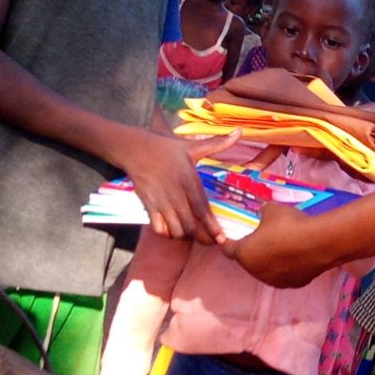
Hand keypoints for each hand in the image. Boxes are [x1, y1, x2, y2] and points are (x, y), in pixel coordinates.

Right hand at [115, 127, 227, 242]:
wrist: (135, 149)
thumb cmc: (167, 148)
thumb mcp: (192, 145)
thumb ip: (217, 143)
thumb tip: (239, 133)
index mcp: (187, 179)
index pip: (201, 208)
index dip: (211, 226)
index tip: (220, 238)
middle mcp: (174, 193)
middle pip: (189, 224)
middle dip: (202, 236)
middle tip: (211, 242)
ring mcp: (160, 201)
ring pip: (175, 229)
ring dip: (185, 235)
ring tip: (194, 234)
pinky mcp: (148, 205)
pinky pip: (158, 227)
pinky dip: (167, 233)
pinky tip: (174, 229)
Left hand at [219, 200, 329, 288]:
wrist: (319, 243)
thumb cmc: (289, 224)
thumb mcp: (271, 210)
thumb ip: (262, 212)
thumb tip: (263, 212)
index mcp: (244, 253)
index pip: (228, 249)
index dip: (227, 242)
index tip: (225, 239)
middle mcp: (256, 271)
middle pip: (249, 261)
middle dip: (253, 251)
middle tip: (261, 238)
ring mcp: (275, 280)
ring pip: (267, 269)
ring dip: (270, 260)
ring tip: (282, 246)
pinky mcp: (293, 284)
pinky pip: (286, 273)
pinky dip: (288, 266)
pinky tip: (297, 255)